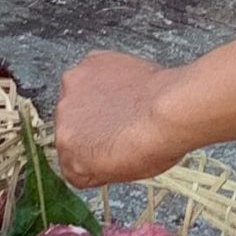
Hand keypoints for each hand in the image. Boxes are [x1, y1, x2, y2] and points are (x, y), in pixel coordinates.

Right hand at [56, 50, 185, 186]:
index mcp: (69, 152)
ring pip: (80, 95)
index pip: (70, 159)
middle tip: (118, 125)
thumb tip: (101, 159)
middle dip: (91, 125)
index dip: (90, 154)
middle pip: (72, 124)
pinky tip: (127, 85)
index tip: (104, 149)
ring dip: (96, 99)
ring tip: (125, 104)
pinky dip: (106, 76)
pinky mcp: (90, 62)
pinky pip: (94, 71)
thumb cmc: (156, 144)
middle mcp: (63, 119)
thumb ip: (99, 166)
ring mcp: (74, 87)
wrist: (172, 112)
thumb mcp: (124, 173)